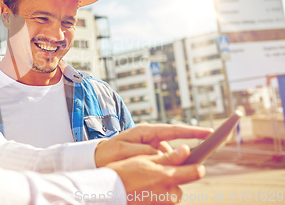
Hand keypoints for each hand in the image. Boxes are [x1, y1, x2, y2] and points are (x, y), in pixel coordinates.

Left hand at [95, 123, 211, 167]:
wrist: (98, 157)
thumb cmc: (109, 152)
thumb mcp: (124, 150)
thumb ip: (143, 150)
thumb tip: (161, 153)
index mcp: (146, 131)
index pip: (174, 130)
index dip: (193, 131)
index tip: (210, 132)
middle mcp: (151, 136)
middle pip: (175, 145)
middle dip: (184, 156)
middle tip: (192, 166)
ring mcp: (151, 145)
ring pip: (170, 156)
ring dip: (171, 165)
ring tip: (166, 176)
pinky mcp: (149, 154)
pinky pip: (162, 161)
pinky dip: (164, 168)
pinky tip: (159, 178)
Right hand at [106, 145, 204, 204]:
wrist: (109, 193)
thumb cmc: (124, 173)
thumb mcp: (145, 159)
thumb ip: (169, 157)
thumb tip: (185, 150)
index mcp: (168, 177)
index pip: (196, 172)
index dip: (196, 165)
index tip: (194, 160)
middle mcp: (170, 194)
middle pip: (182, 183)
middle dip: (173, 176)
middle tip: (155, 170)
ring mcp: (164, 204)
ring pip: (172, 192)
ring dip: (164, 185)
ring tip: (146, 180)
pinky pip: (164, 200)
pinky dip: (157, 194)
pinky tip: (144, 189)